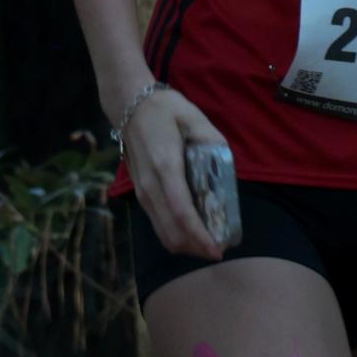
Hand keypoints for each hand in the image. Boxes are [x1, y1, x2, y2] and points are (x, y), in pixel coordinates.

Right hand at [119, 88, 231, 260]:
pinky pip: (157, 224)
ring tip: (208, 245)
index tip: (218, 249)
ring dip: (185, 245)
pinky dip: (175, 235)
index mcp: (165, 166)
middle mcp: (150, 186)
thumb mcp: (193, 117)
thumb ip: (211, 139)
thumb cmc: (164, 110)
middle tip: (219, 250)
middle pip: (171, 231)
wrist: (129, 106)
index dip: (199, 235)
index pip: (181, 212)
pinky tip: (192, 232)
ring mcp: (142, 192)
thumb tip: (227, 164)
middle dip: (196, 248)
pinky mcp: (140, 193)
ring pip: (162, 232)